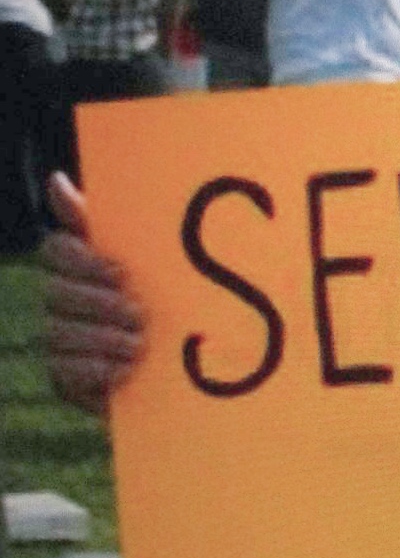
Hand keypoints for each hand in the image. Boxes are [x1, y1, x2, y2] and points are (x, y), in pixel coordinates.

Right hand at [39, 173, 144, 415]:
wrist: (187, 372)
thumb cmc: (167, 303)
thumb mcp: (151, 263)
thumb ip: (108, 224)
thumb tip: (56, 180)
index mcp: (79, 266)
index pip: (56, 250)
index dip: (82, 260)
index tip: (123, 272)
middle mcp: (61, 300)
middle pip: (55, 292)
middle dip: (98, 303)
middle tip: (140, 314)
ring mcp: (59, 339)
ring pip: (57, 332)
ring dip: (101, 338)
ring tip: (139, 345)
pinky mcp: (64, 378)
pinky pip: (63, 371)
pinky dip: (96, 370)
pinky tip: (126, 371)